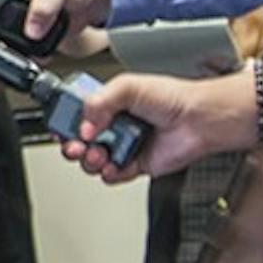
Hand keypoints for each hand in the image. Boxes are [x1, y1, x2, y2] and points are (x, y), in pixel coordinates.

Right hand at [59, 69, 253, 184]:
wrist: (198, 120)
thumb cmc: (172, 98)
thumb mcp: (128, 86)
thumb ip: (99, 101)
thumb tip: (85, 124)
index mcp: (108, 103)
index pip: (76, 114)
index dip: (67, 122)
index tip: (64, 125)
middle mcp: (113, 125)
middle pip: (80, 140)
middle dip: (72, 144)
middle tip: (75, 145)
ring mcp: (123, 145)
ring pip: (92, 160)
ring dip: (89, 160)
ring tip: (97, 155)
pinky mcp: (135, 165)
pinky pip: (113, 175)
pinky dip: (109, 174)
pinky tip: (112, 166)